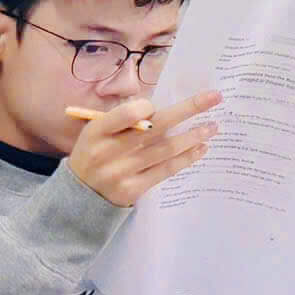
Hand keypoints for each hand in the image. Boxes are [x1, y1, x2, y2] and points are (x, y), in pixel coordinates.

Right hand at [69, 92, 222, 207]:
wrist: (79, 196)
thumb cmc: (96, 153)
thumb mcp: (98, 133)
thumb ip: (123, 119)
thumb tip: (164, 105)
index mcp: (96, 132)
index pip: (125, 114)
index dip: (146, 107)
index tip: (159, 104)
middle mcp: (107, 152)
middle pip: (155, 128)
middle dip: (188, 109)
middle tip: (214, 97)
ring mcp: (121, 173)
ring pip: (165, 150)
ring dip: (193, 136)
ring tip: (213, 127)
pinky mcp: (133, 190)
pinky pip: (166, 170)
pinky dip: (186, 157)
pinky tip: (201, 148)